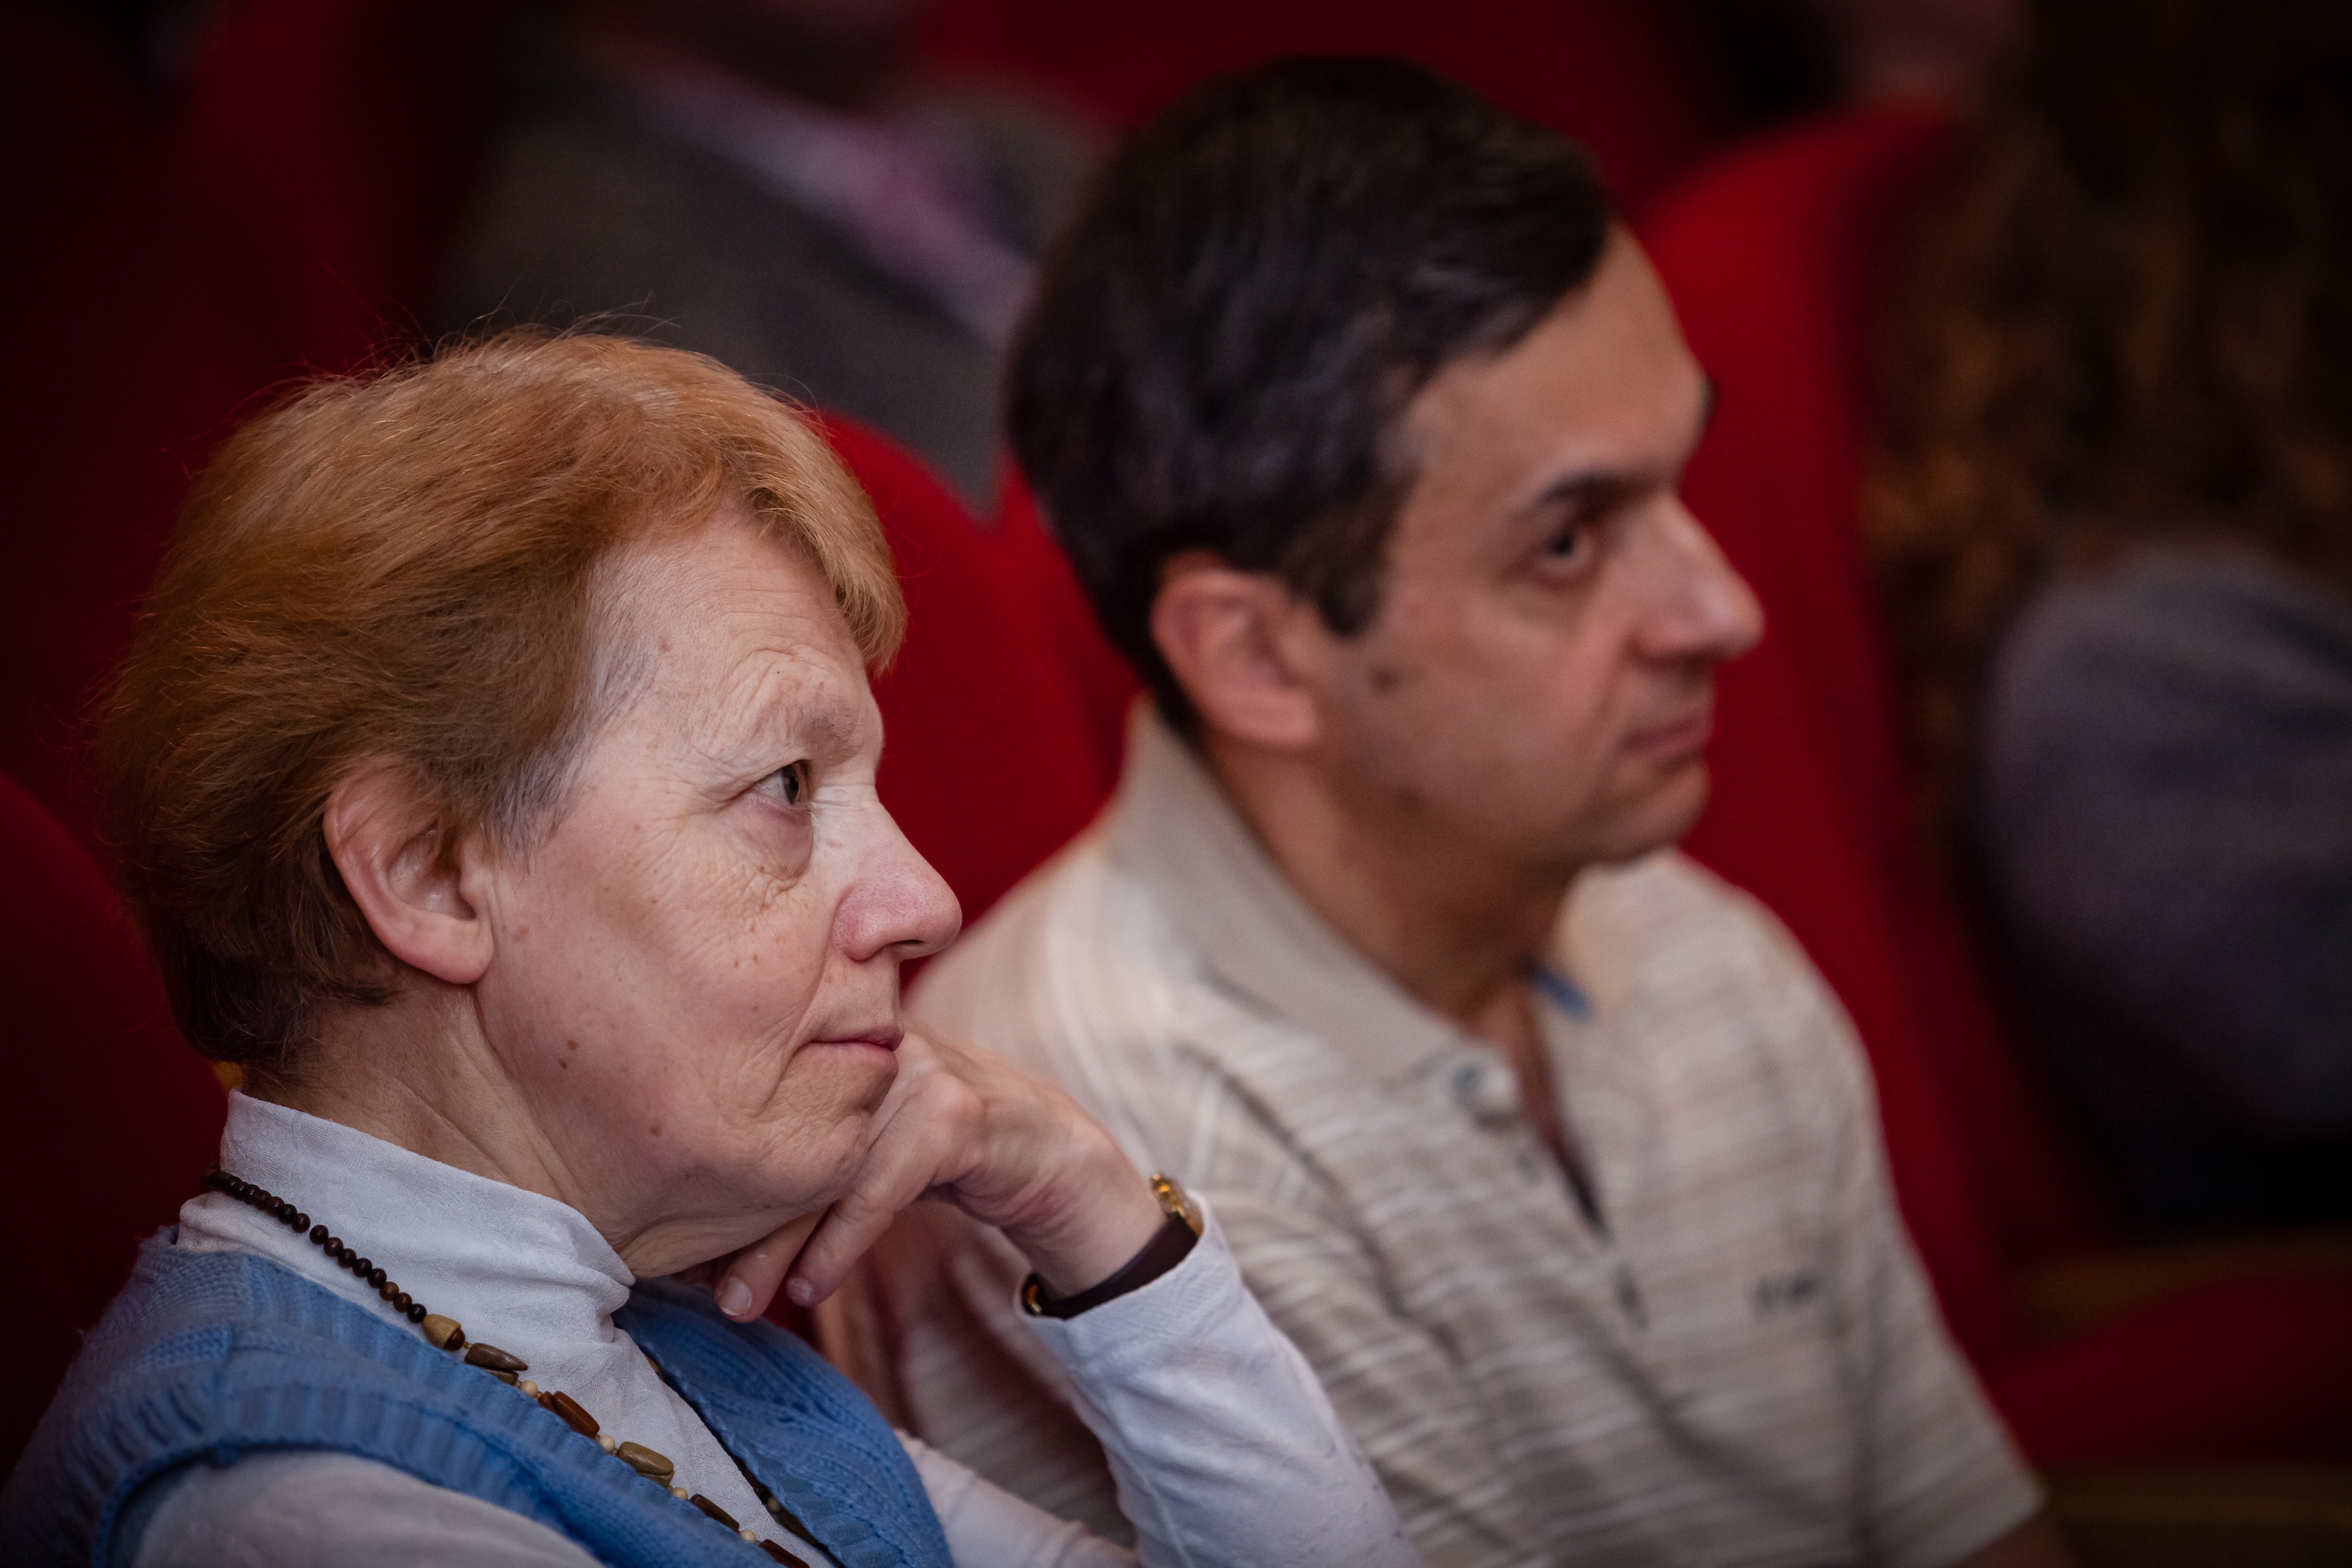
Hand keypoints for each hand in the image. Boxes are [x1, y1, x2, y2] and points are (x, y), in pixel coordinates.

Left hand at [714, 1028, 1163, 1320]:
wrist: (1045, 1151)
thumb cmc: (934, 1150)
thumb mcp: (858, 1141)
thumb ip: (797, 1156)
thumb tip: (694, 1227)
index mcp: (833, 1031)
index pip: (758, 1103)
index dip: (716, 1173)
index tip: (677, 1243)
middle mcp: (871, 1039)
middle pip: (783, 1133)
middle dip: (739, 1220)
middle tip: (698, 1287)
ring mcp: (916, 1070)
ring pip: (826, 1166)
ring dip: (779, 1246)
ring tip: (743, 1303)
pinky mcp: (955, 1112)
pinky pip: (879, 1186)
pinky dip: (841, 1244)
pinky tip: (813, 1288)